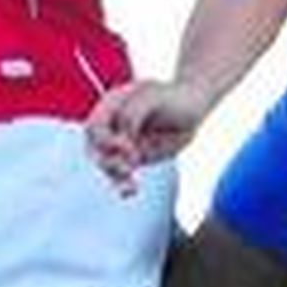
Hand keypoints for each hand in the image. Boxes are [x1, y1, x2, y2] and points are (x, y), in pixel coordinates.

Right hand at [86, 79, 210, 194]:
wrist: (193, 106)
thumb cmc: (172, 96)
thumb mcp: (151, 97)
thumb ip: (132, 114)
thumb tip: (122, 138)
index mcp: (112, 105)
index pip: (93, 127)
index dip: (105, 140)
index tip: (128, 145)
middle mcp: (113, 125)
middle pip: (94, 149)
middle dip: (106, 161)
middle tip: (127, 168)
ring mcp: (122, 141)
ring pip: (106, 164)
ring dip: (115, 176)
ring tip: (131, 185)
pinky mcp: (134, 157)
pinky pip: (121, 174)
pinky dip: (123, 184)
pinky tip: (131, 190)